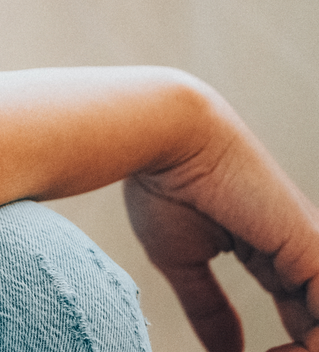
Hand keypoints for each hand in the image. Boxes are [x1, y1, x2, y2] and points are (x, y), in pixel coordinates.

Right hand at [125, 89, 318, 350]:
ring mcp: (311, 251)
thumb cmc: (163, 182)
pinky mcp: (313, 249)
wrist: (165, 135)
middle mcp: (302, 252)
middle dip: (300, 351)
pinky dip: (313, 346)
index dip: (289, 350)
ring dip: (306, 351)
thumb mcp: (182, 260)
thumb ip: (208, 307)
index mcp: (275, 252)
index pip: (302, 318)